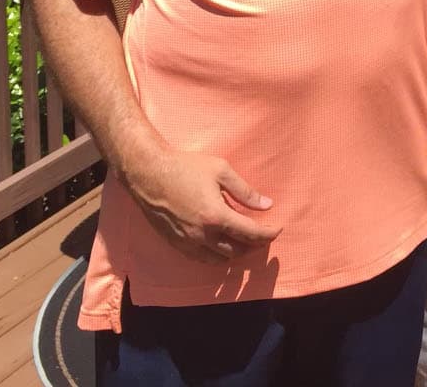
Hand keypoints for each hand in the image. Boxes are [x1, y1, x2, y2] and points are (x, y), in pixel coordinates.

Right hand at [121, 146, 282, 264]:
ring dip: (237, 253)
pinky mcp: (176, 244)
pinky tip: (222, 245)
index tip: (278, 229)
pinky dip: (217, 256)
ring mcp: (187, 242)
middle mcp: (202, 235)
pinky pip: (202, 259)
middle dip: (255, 245)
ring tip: (246, 241)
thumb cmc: (186, 167)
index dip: (269, 234)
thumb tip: (267, 205)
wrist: (148, 173)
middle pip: (237, 251)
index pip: (251, 234)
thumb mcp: (221, 171)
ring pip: (220, 259)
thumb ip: (245, 191)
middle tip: (264, 235)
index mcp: (216, 216)